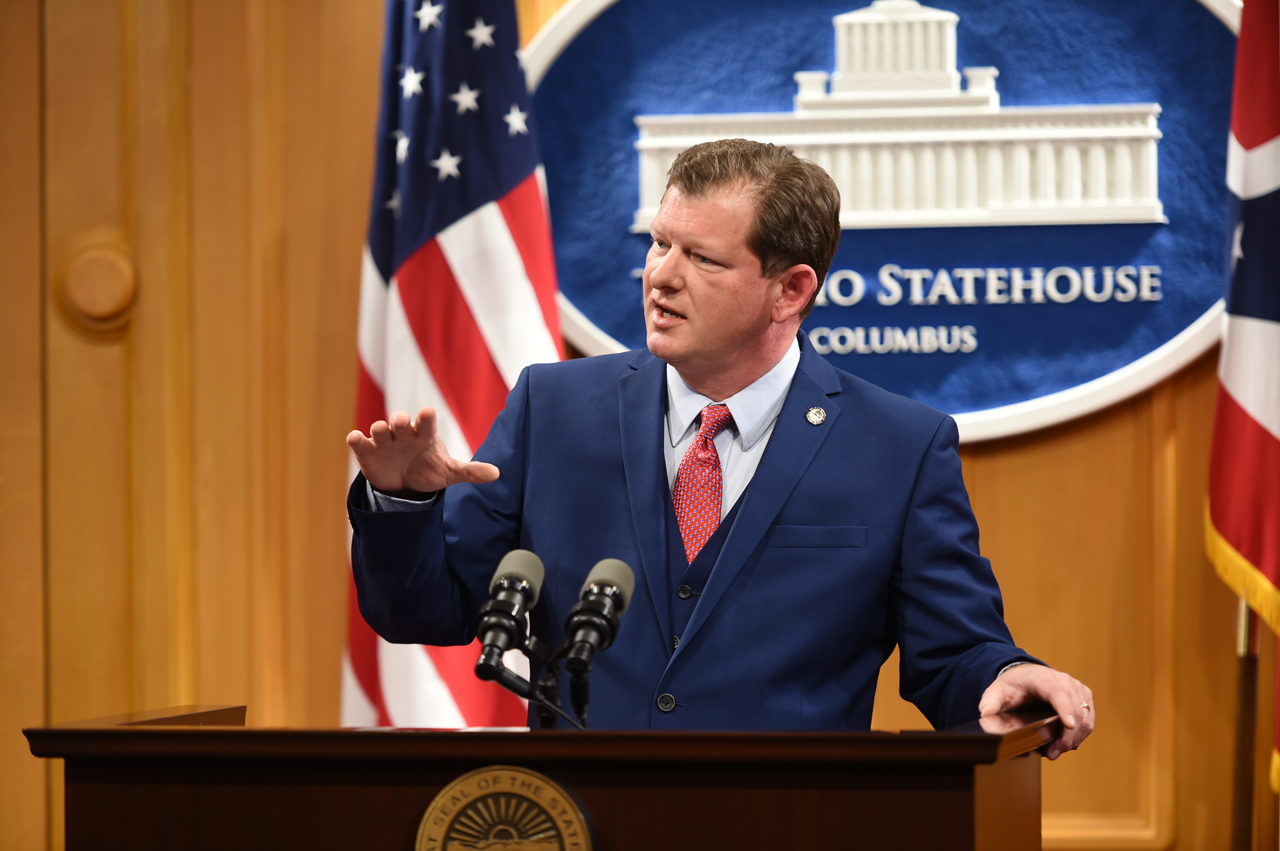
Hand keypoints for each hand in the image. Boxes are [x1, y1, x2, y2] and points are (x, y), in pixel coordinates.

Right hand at [346, 406, 499, 493]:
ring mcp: (385, 441)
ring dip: (379, 428)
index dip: (426, 418)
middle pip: (400, 420)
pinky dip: (356, 439)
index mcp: (425, 435)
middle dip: (400, 419)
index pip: (427, 422)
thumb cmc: (428, 469)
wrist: (405, 483)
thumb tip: (497, 474)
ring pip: (379, 429)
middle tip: (402, 423)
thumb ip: (470, 471)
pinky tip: (355, 438)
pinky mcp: (368, 451)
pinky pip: (360, 442)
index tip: (427, 413)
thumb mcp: (449, 472)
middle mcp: (404, 434)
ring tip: (380, 431)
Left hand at [978, 664, 1093, 759]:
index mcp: (1042, 678)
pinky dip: (1080, 735)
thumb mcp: (997, 691)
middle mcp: (1064, 681)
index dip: (1065, 709)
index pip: (1057, 693)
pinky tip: (1065, 743)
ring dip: (1074, 739)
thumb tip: (986, 714)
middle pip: (1075, 710)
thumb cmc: (1013, 685)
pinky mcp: (1085, 697)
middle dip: (1066, 736)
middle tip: (1052, 753)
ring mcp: (1077, 689)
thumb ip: (990, 702)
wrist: (1026, 675)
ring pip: (1085, 718)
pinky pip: (1089, 720)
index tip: (1068, 725)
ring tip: (1055, 751)